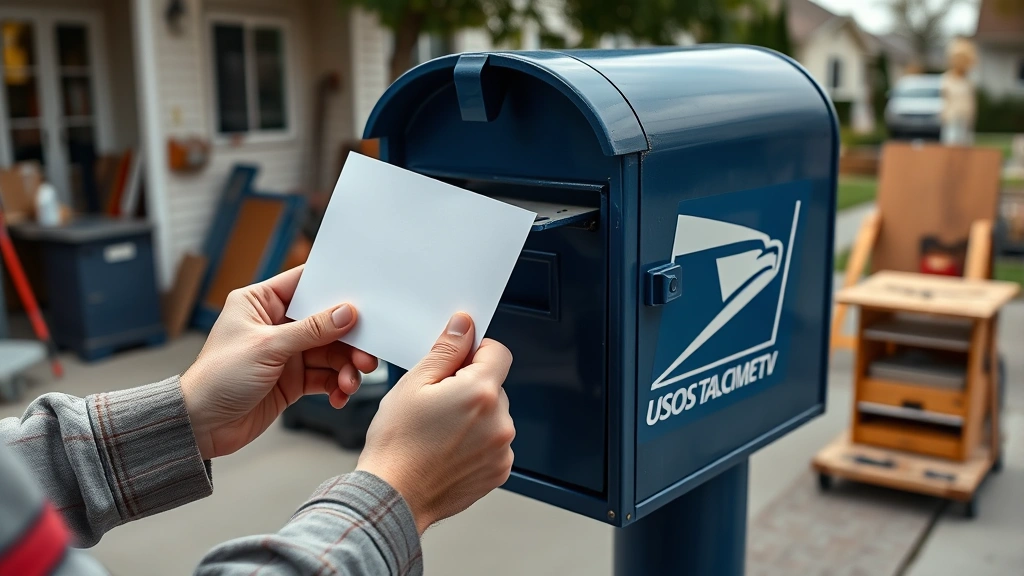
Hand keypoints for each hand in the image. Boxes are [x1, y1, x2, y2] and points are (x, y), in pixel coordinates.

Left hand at [181, 266, 377, 459]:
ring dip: (345, 368)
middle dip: (349, 340)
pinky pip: (325, 377)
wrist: (201, 426)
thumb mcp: (267, 347)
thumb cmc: (218, 378)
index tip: (363, 297)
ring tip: (351, 383)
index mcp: (260, 302)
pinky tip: (339, 396)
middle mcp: (276, 324)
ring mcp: (286, 353)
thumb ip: (311, 330)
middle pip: (326, 323)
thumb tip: (346, 312)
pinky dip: (336, 385)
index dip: (334, 288)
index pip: (304, 284)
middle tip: (366, 355)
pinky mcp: (292, 380)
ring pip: (330, 352)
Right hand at [356, 314, 514, 534]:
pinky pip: (494, 443)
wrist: (394, 496)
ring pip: (493, 415)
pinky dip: (477, 443)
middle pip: (493, 386)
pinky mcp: (499, 470)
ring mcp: (502, 448)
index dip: (476, 352)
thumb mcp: (413, 384)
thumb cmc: (397, 444)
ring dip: (475, 417)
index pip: (498, 352)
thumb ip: (446, 350)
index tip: (457, 363)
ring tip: (440, 432)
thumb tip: (464, 326)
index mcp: (480, 392)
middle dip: (470, 388)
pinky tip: (449, 450)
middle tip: (437, 404)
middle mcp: (499, 421)